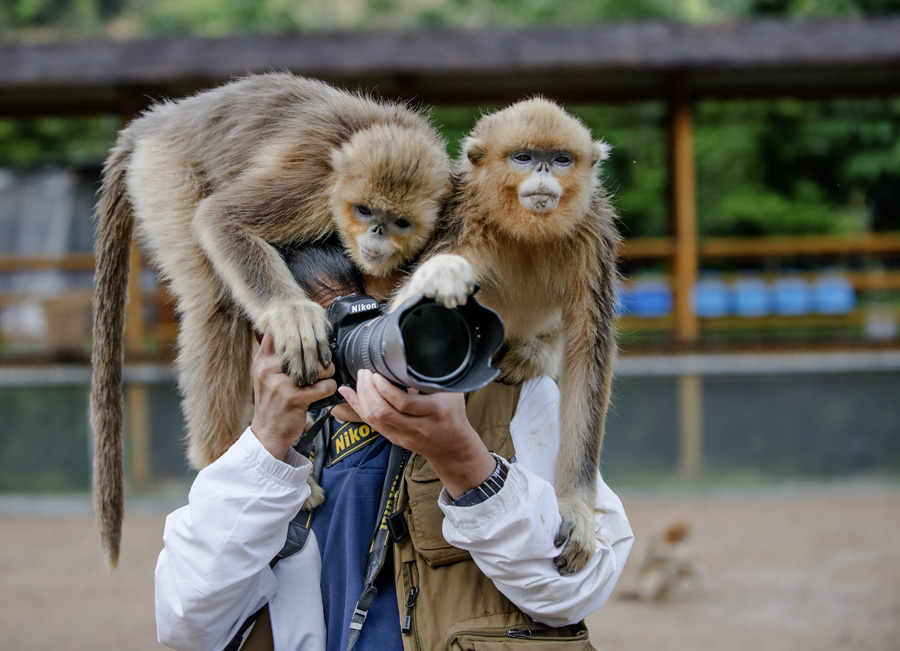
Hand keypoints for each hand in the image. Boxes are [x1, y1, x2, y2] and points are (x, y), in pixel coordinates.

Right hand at [251, 329, 335, 459]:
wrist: (267, 432)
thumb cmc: (272, 401)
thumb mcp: (265, 374)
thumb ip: (276, 354)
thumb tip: (296, 331)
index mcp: (263, 360)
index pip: (282, 332)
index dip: (301, 330)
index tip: (311, 335)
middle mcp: (270, 369)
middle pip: (308, 348)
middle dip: (321, 357)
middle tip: (322, 366)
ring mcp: (282, 384)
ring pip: (320, 367)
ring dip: (327, 374)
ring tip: (320, 381)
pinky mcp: (295, 398)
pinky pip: (325, 386)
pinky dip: (329, 389)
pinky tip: (322, 393)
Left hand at [338, 370, 495, 497]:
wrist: (453, 447)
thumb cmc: (453, 415)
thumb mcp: (451, 393)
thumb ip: (434, 378)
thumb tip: (414, 356)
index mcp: (433, 411)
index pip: (403, 403)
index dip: (385, 389)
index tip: (378, 374)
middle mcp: (417, 426)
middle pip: (384, 412)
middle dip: (369, 391)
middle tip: (366, 373)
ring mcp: (404, 435)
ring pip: (375, 419)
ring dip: (362, 398)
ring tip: (359, 380)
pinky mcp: (395, 439)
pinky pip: (372, 424)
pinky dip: (358, 407)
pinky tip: (349, 394)